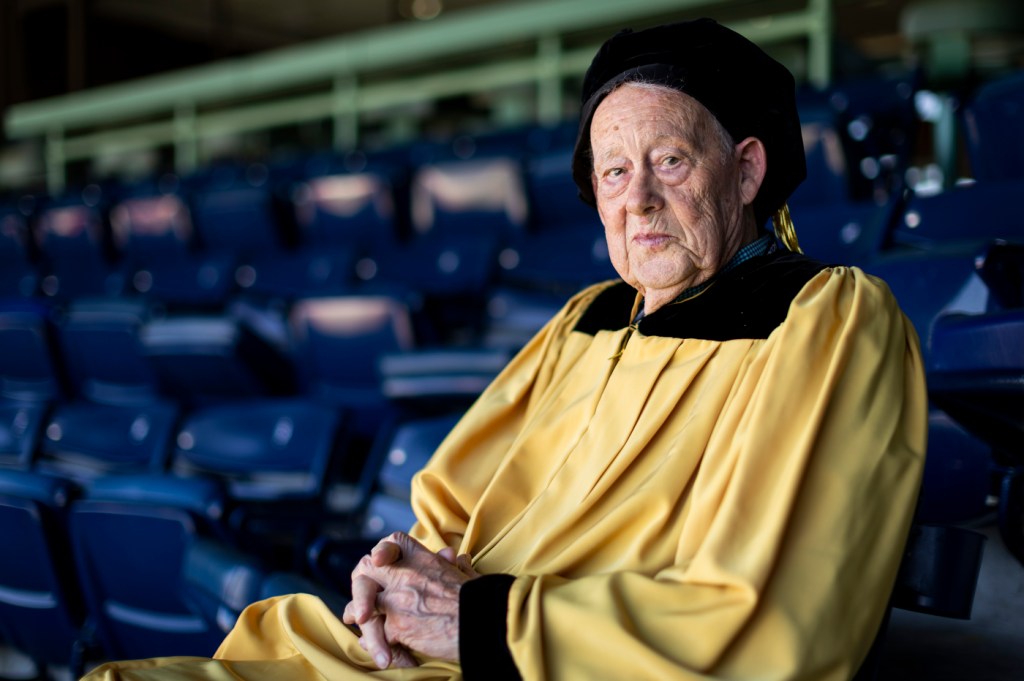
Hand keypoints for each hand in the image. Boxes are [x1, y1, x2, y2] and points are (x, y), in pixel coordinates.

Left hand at [342, 532, 478, 668]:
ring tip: (367, 639)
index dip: (383, 551)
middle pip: (365, 571)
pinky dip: (383, 649)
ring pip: (365, 609)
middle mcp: (405, 574)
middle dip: (360, 590)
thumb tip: (459, 558)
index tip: (378, 562)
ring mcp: (398, 599)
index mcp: (423, 558)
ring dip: (366, 626)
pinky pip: (379, 636)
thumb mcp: (468, 575)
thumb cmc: (483, 599)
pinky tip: (390, 658)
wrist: (485, 620)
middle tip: (360, 610)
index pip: (392, 542)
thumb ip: (457, 566)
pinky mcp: (398, 625)